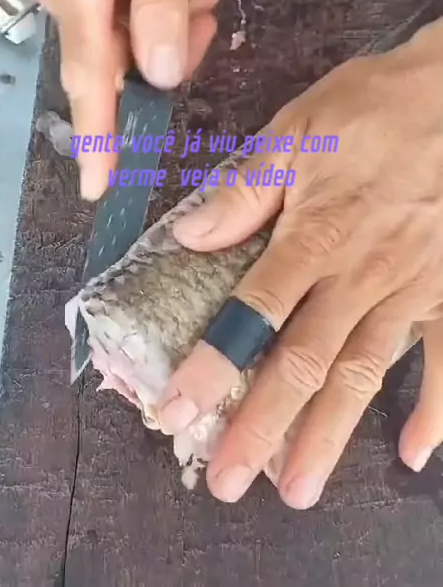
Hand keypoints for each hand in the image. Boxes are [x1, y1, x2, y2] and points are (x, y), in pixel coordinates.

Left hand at [157, 19, 442, 505]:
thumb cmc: (373, 108)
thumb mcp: (297, 131)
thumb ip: (246, 189)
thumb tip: (193, 236)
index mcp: (315, 236)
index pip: (253, 315)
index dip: (213, 368)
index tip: (178, 413)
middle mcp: (360, 276)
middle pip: (304, 362)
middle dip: (263, 424)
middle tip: (230, 481)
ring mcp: (410, 290)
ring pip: (363, 373)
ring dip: (328, 433)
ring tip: (297, 486)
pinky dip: (435, 407)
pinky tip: (416, 452)